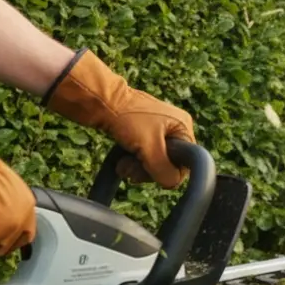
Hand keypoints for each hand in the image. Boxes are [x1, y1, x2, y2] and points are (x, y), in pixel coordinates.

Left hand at [45, 51, 195, 187]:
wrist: (98, 101)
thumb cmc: (126, 118)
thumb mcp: (150, 147)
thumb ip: (164, 169)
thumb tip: (171, 183)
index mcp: (183, 126)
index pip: (186, 161)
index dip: (168, 171)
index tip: (150, 170)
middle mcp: (173, 128)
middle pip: (169, 163)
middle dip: (149, 171)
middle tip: (132, 169)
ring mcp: (156, 130)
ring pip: (154, 162)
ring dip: (137, 169)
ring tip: (123, 165)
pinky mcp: (140, 133)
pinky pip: (142, 156)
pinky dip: (132, 162)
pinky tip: (121, 162)